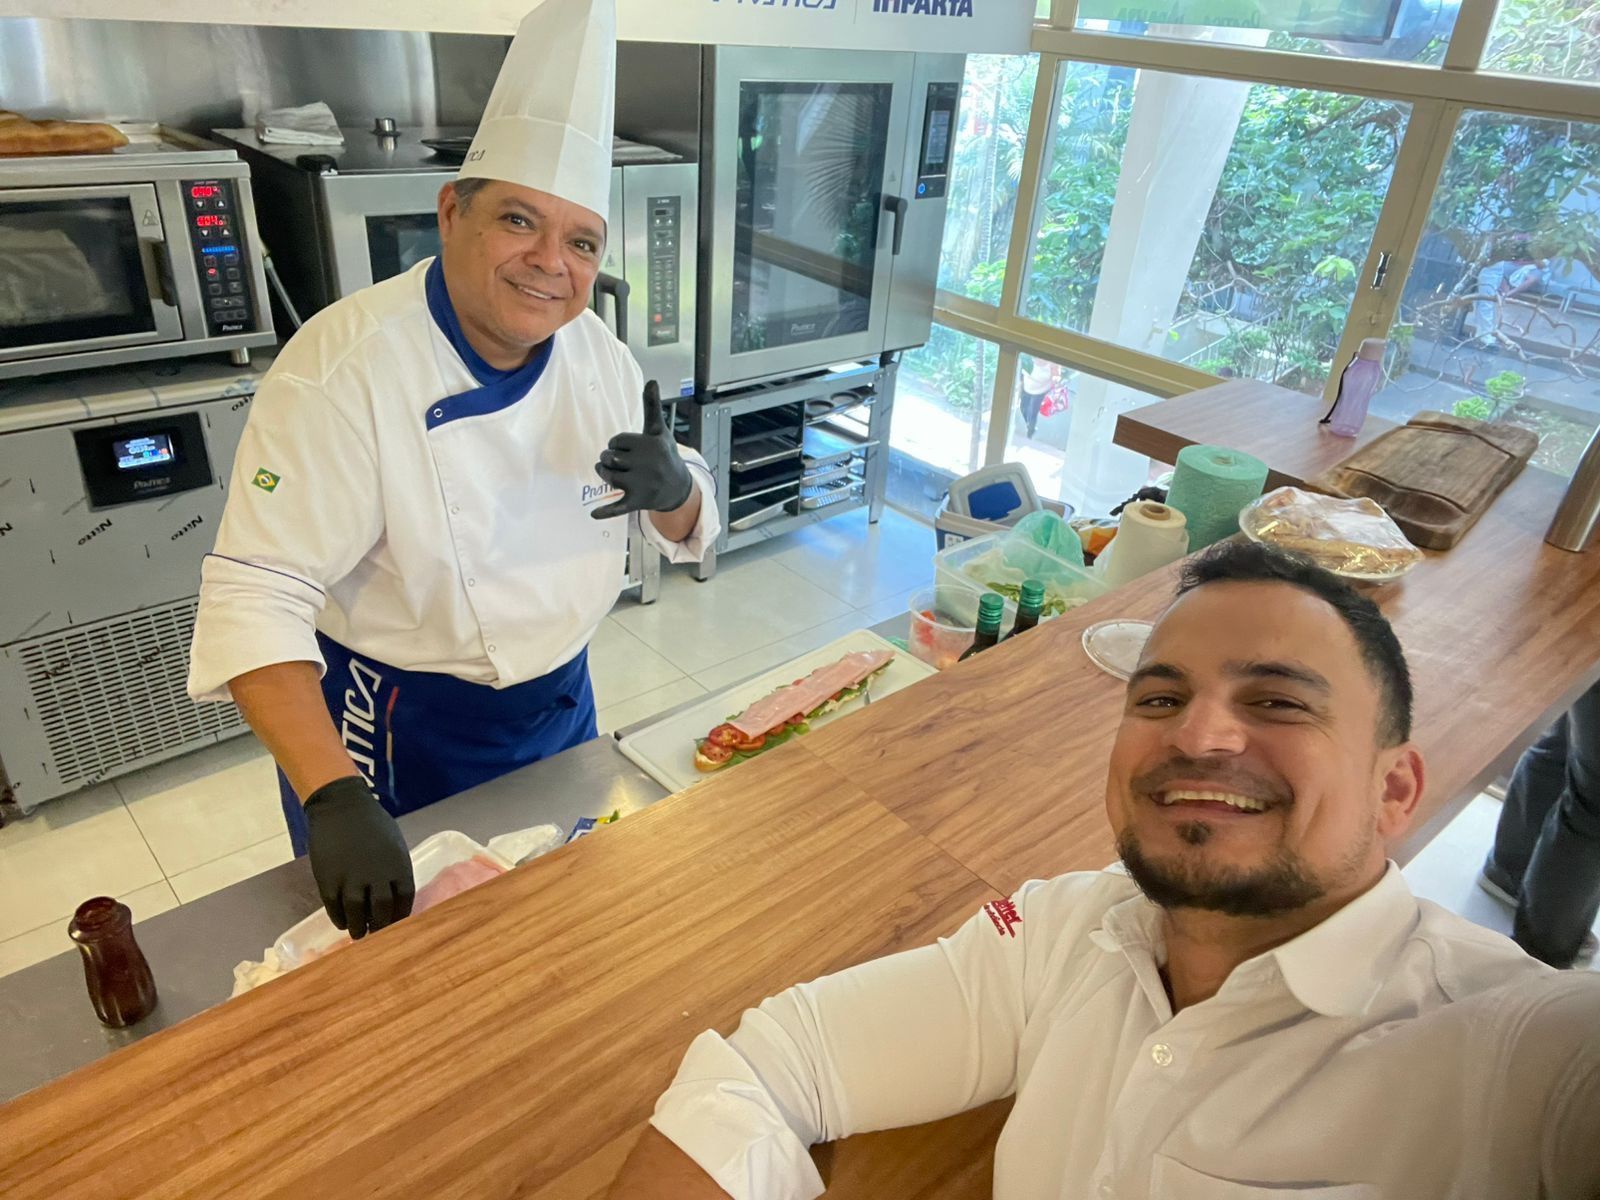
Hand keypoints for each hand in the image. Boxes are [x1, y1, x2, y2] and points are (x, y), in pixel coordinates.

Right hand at [304, 776, 414, 938]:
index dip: (400, 916)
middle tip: (376, 933)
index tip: (396, 924)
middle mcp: (377, 875)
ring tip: (358, 934)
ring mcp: (351, 878)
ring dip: (358, 928)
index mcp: (398, 865)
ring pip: (357, 913)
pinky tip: (342, 922)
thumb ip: (395, 869)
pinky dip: (339, 918)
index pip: (405, 900)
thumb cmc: (372, 823)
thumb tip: (394, 895)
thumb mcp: (394, 844)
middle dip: (380, 926)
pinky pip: (334, 907)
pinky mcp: (328, 879)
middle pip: (382, 911)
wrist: (341, 806)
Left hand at [591, 381, 693, 520]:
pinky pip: (618, 507)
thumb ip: (651, 406)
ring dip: (604, 474)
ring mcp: (642, 484)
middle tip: (618, 463)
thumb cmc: (664, 454)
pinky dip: (606, 511)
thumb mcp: (659, 430)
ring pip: (608, 476)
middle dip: (608, 459)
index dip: (617, 444)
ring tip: (611, 474)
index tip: (628, 448)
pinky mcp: (638, 501)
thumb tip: (651, 380)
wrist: (678, 487)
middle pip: (609, 458)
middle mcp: (648, 464)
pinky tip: (594, 514)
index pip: (616, 441)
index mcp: (650, 445)